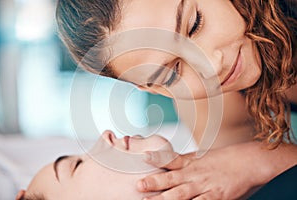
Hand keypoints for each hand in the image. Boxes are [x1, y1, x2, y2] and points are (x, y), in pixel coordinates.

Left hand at [137, 142, 274, 199]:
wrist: (247, 161)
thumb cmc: (223, 159)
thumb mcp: (200, 157)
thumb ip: (184, 161)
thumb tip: (168, 162)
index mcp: (191, 162)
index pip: (171, 159)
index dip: (157, 158)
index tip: (144, 157)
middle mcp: (195, 174)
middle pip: (171, 179)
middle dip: (154, 183)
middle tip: (139, 185)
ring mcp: (204, 186)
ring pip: (181, 194)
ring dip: (165, 199)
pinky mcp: (215, 197)